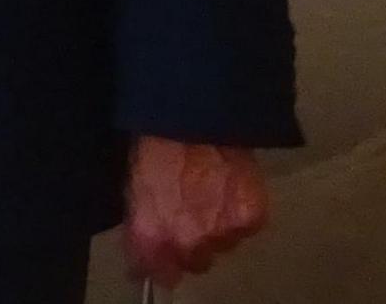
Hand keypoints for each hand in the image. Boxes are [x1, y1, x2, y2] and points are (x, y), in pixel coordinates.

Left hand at [122, 136, 268, 287]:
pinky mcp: (251, 218)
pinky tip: (229, 189)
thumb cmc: (156, 142)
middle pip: (195, 263)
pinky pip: (246, 229)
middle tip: (191, 217)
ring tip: (210, 194)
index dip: (157, 266)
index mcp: (152, 232)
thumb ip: (141, 225)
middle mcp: (188, 241)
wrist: (194, 114)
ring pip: (223, 246)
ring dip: (217, 229)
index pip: (155, 270)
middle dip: (191, 245)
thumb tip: (144, 254)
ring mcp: (222, 232)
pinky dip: (239, 215)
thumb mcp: (135, 185)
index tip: (159, 261)